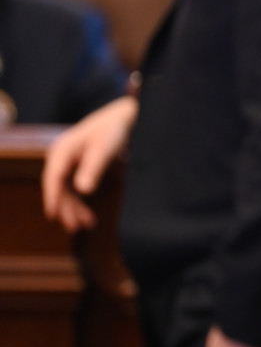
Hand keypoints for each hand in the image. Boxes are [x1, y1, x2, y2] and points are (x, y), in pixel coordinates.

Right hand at [42, 95, 137, 232]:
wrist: (121, 118)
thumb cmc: (112, 131)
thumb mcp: (104, 149)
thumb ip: (92, 168)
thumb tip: (82, 190)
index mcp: (62, 151)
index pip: (53, 178)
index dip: (53, 197)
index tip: (53, 215)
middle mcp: (61, 158)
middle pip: (58, 188)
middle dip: (66, 208)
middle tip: (75, 228)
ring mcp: (68, 163)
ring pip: (66, 191)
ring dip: (74, 208)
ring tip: (86, 225)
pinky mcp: (77, 167)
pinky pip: (74, 188)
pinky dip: (80, 202)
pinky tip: (88, 216)